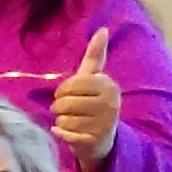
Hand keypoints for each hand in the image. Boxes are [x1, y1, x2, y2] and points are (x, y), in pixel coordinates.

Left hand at [50, 29, 121, 169]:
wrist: (102, 138)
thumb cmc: (92, 103)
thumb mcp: (93, 78)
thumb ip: (95, 55)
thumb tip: (103, 29)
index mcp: (108, 85)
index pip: (70, 85)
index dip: (62, 91)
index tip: (67, 95)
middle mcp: (111, 104)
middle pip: (64, 103)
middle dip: (60, 108)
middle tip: (70, 111)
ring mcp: (105, 124)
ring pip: (63, 120)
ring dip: (61, 122)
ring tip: (73, 122)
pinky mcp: (95, 141)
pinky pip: (65, 135)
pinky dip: (62, 134)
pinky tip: (69, 133)